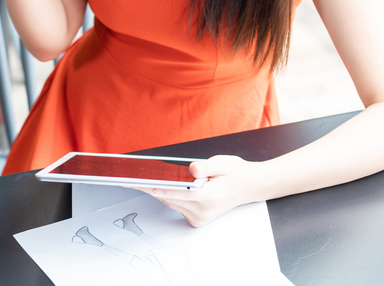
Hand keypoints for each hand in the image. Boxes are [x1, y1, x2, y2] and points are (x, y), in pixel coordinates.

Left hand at [142, 156, 259, 226]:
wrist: (249, 186)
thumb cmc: (235, 173)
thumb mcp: (223, 163)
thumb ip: (206, 166)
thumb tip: (192, 169)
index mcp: (211, 197)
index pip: (183, 193)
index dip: (164, 190)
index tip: (148, 186)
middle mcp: (205, 211)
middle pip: (173, 199)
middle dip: (154, 188)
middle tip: (135, 178)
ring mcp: (201, 218)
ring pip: (172, 204)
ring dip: (158, 192)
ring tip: (141, 180)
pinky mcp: (197, 220)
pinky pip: (177, 207)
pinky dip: (168, 196)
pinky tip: (159, 186)